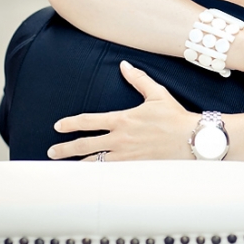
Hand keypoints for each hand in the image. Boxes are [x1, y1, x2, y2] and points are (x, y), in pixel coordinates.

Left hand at [48, 61, 197, 160]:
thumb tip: (124, 65)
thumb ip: (138, 79)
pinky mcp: (135, 167)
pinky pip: (111, 172)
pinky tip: (89, 179)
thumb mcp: (157, 93)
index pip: (89, 121)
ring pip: (96, 162)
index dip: (71, 123)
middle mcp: (121, 139)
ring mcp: (127, 155)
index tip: (58, 126)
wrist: (191, 138)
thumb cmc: (175, 116)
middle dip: (66, 149)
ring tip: (65, 168)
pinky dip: (98, 175)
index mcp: (123, 119)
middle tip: (52, 152)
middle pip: (86, 145)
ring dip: (78, 164)